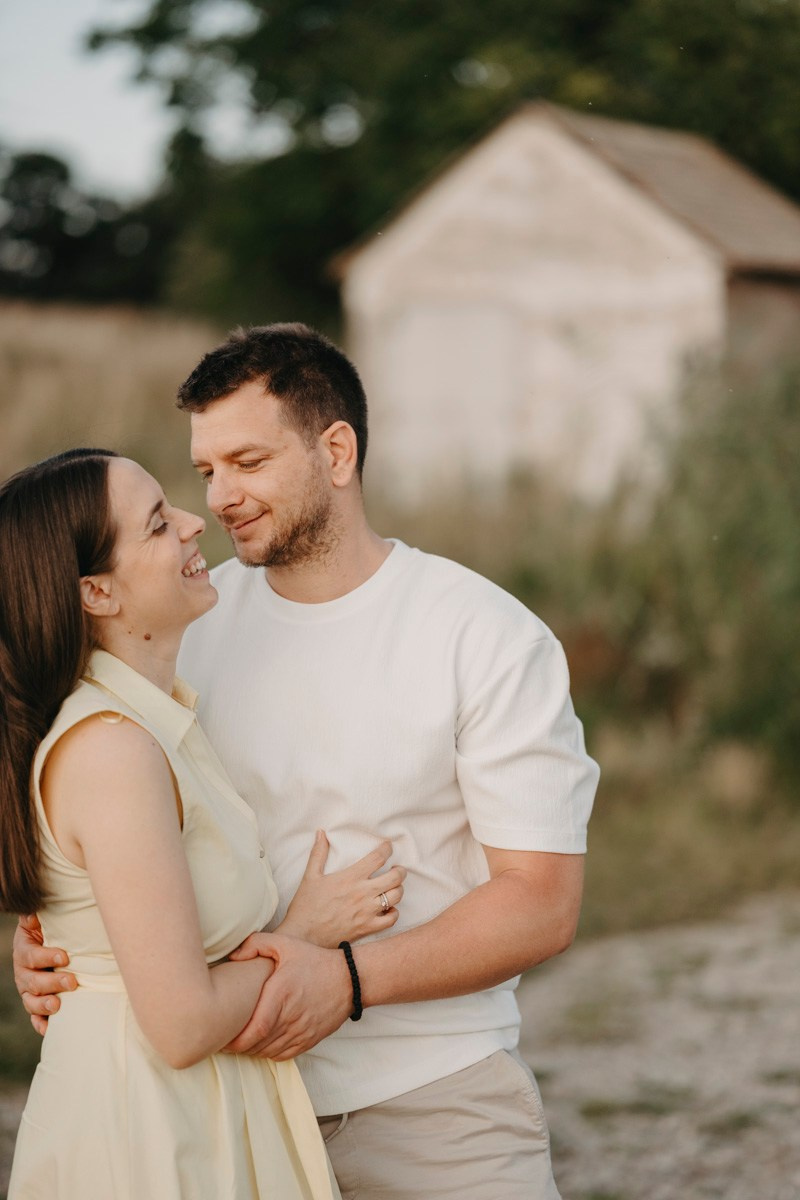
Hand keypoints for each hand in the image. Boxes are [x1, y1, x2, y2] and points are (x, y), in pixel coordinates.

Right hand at [13, 914, 76, 1034]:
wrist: (52, 946)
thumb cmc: (52, 931)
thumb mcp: (43, 921)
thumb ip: (37, 916)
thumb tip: (32, 913)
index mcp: (24, 951)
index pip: (31, 956)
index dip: (46, 957)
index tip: (65, 957)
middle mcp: (23, 973)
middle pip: (32, 982)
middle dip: (52, 983)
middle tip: (72, 982)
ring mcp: (29, 991)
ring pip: (31, 1002)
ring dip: (44, 1006)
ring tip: (58, 1006)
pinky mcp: (37, 1004)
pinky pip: (35, 1018)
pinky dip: (41, 1024)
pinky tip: (49, 1029)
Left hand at [224, 932, 351, 1058]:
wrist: (350, 979)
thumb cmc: (314, 961)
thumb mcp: (286, 944)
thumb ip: (256, 944)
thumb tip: (233, 957)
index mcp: (282, 994)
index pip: (256, 1029)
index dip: (236, 1040)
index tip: (222, 1036)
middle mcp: (292, 1017)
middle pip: (258, 1044)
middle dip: (238, 1046)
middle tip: (224, 1038)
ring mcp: (302, 1031)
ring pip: (269, 1052)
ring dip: (252, 1051)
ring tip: (240, 1042)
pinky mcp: (309, 1040)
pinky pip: (283, 1055)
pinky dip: (268, 1053)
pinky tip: (261, 1044)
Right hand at [276, 832, 405, 946]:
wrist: (303, 937)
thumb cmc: (306, 906)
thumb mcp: (310, 876)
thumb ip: (318, 853)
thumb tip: (321, 833)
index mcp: (350, 877)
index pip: (378, 857)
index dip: (387, 849)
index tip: (388, 847)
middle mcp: (362, 893)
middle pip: (395, 877)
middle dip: (400, 871)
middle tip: (397, 869)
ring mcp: (367, 912)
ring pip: (396, 897)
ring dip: (398, 890)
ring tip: (393, 887)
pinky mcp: (367, 928)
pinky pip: (391, 919)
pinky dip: (393, 912)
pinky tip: (388, 909)